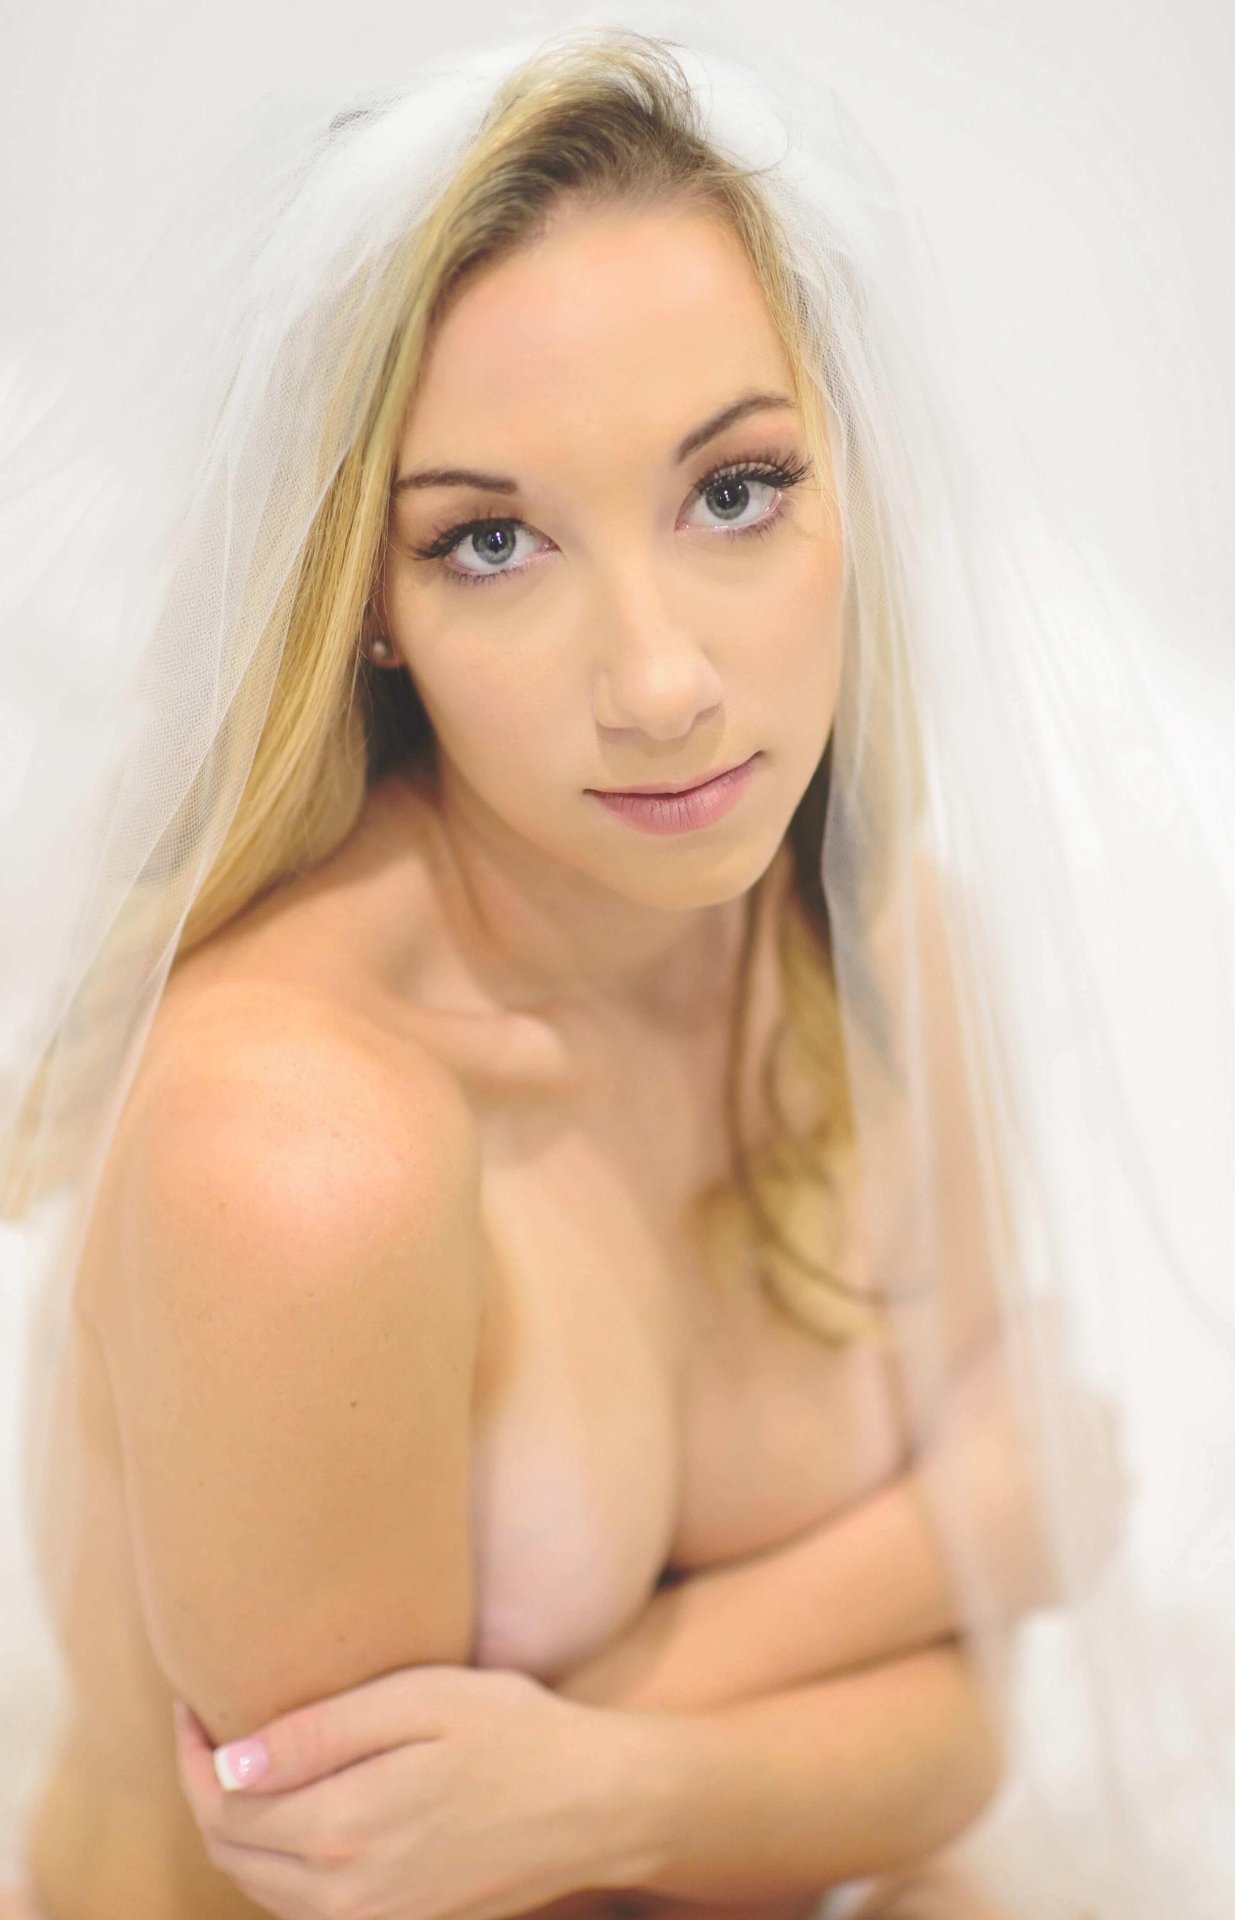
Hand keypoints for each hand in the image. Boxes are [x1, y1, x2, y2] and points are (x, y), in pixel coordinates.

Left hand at [172, 1663, 633, 1919]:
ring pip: (262, 1888)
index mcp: (345, 1831)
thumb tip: (230, 1762)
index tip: (193, 1705)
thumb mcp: (421, 1701)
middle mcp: (347, 1897)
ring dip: (239, 1830)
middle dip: (206, 1791)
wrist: (596, 1807)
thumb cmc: (515, 1733)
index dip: (193, 1756)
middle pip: (233, 1854)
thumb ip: (322, 1733)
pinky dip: (279, 1864)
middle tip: (209, 1727)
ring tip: (247, 1764)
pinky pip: (306, 1909)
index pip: (223, 1807)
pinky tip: (296, 1812)